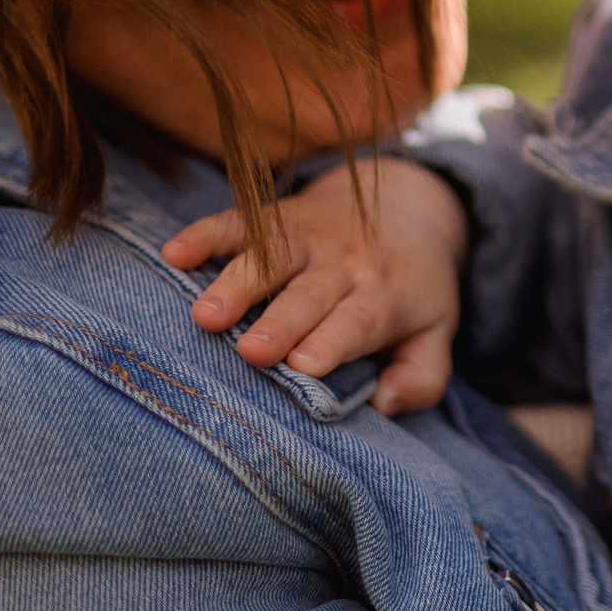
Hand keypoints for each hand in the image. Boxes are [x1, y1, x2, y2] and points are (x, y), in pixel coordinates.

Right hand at [161, 157, 467, 416]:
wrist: (408, 207)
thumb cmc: (411, 290)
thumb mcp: (437, 332)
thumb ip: (422, 375)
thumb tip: (385, 403)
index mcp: (383, 299)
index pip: (358, 322)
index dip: (333, 341)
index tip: (304, 365)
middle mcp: (345, 266)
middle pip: (311, 294)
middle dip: (281, 321)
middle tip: (252, 351)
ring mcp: (309, 237)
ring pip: (273, 257)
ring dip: (239, 282)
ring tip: (205, 314)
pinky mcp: (279, 216)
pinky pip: (241, 222)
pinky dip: (207, 234)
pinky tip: (175, 253)